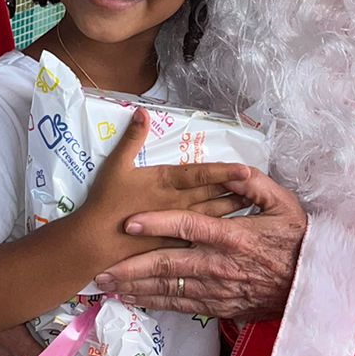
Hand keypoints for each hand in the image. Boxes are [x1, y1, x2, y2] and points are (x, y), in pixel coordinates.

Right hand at [79, 109, 248, 265]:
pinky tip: (229, 233)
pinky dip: (216, 233)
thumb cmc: (105, 202)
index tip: (247, 169)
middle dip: (236, 190)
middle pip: (213, 195)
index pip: (201, 174)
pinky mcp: (172, 243)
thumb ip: (132, 138)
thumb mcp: (115, 166)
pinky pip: (200, 237)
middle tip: (259, 186)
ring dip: (230, 210)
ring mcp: (176, 225)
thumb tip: (141, 112)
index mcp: (166, 182)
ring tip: (251, 205)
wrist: (95, 242)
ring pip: (210, 216)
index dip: (224, 171)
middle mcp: (177, 203)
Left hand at [96, 167, 307, 322]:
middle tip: (102, 267)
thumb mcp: (283, 205)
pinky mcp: (219, 307)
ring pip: (170, 289)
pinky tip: (135, 300)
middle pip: (169, 265)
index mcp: (234, 237)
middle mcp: (221, 266)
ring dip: (137, 288)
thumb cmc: (297, 241)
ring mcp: (218, 290)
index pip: (188, 227)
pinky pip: (182, 307)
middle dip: (132, 267)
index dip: (158, 223)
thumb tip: (230, 169)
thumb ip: (254, 186)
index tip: (130, 221)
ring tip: (108, 286)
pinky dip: (156, 304)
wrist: (314, 289)